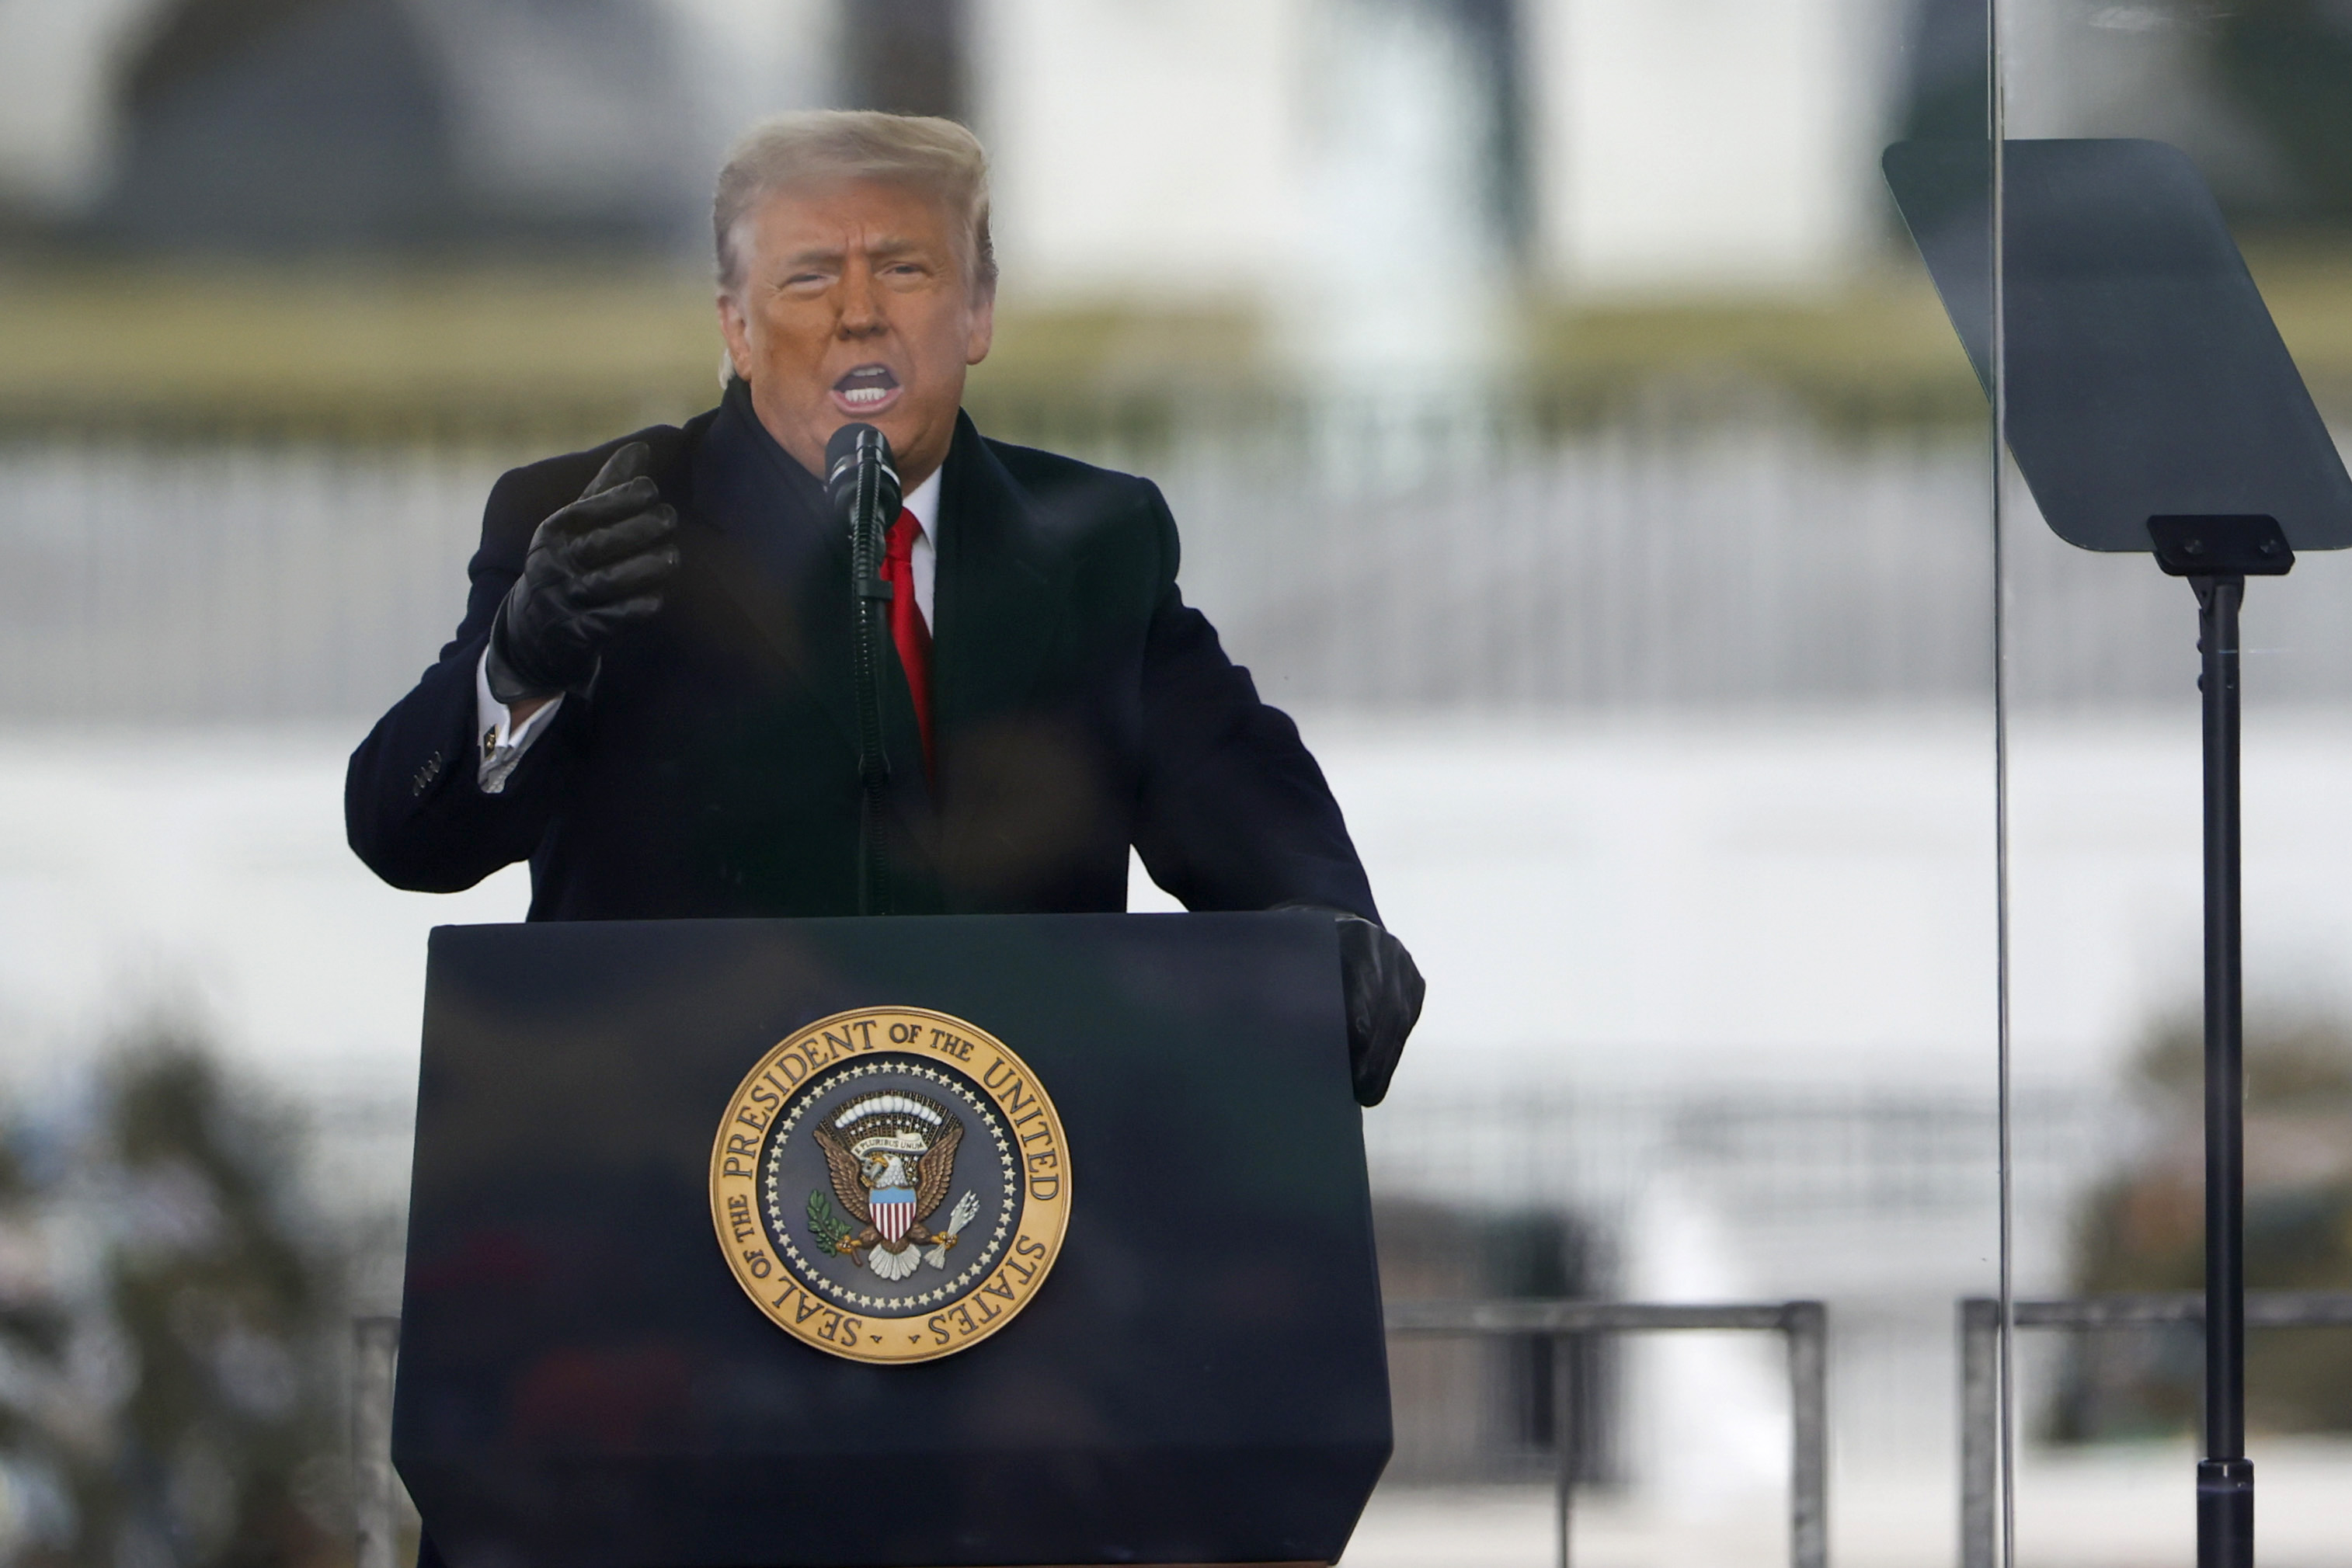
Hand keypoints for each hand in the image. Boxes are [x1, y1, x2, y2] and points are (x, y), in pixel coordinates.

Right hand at [485, 442, 679, 702]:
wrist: (534, 632)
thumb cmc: (567, 562)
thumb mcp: (576, 525)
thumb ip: (608, 488)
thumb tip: (641, 448)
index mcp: (553, 533)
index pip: (584, 512)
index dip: (618, 498)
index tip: (651, 488)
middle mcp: (555, 565)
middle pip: (596, 545)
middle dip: (636, 529)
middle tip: (670, 518)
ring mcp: (566, 601)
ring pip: (606, 583)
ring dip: (643, 568)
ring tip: (673, 556)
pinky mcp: (580, 634)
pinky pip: (610, 621)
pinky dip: (635, 609)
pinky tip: (659, 597)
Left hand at [1281, 905, 1426, 1106]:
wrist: (1331, 923)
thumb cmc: (1297, 947)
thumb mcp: (1284, 952)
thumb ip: (1282, 980)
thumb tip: (1273, 1022)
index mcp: (1351, 931)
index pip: (1361, 972)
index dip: (1361, 1009)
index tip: (1354, 1043)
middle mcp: (1385, 947)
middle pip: (1388, 1003)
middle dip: (1377, 1050)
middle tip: (1361, 1088)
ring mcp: (1403, 965)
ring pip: (1401, 1016)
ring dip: (1386, 1059)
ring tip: (1368, 1092)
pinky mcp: (1414, 984)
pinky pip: (1406, 1021)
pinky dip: (1391, 1051)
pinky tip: (1377, 1077)